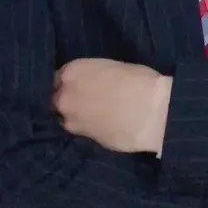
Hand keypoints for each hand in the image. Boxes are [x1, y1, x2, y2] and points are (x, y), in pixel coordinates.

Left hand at [52, 58, 172, 154]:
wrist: (150, 111)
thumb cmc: (138, 80)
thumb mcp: (112, 68)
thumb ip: (94, 77)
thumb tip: (92, 86)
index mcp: (72, 71)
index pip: (58, 77)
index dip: (69, 82)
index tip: (79, 85)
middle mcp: (64, 95)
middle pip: (57, 98)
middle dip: (68, 99)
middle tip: (86, 101)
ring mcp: (70, 120)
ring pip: (66, 117)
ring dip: (76, 115)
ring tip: (94, 115)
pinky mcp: (81, 139)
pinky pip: (79, 130)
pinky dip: (86, 128)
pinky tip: (100, 125)